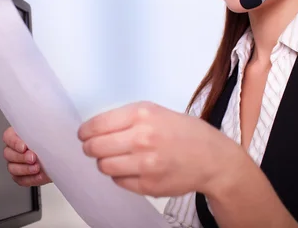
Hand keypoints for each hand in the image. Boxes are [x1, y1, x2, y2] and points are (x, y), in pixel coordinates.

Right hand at [2, 127, 51, 186]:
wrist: (63, 156)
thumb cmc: (55, 141)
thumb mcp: (52, 131)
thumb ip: (48, 129)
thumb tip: (55, 129)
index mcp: (19, 134)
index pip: (8, 136)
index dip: (14, 142)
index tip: (24, 147)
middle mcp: (15, 149)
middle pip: (8, 154)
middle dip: (21, 157)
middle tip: (33, 157)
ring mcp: (16, 163)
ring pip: (12, 168)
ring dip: (25, 169)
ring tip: (38, 168)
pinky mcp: (21, 176)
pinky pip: (21, 180)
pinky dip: (30, 179)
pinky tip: (40, 175)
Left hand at [77, 101, 243, 197]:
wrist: (213, 159)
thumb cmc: (186, 133)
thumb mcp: (156, 112)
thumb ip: (127, 118)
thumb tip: (95, 129)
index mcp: (142, 115)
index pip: (96, 125)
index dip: (85, 132)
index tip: (84, 135)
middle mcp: (142, 138)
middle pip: (95, 148)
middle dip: (91, 148)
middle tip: (95, 148)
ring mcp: (145, 164)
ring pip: (104, 166)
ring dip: (106, 163)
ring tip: (118, 158)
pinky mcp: (148, 185)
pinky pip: (119, 181)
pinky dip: (121, 176)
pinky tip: (133, 169)